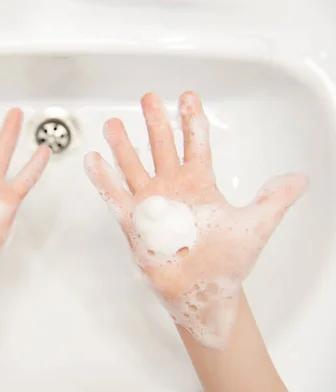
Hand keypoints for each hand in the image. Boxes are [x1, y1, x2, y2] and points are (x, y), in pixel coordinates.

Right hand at [84, 91, 306, 347]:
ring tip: (114, 124)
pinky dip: (104, 180)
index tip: (187, 96)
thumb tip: (299, 179)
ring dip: (124, 146)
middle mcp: (172, 189)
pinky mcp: (134, 223)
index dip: (192, 120)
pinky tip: (95, 160)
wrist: (204, 291)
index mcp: (200, 184)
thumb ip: (273, 200)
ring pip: (134, 167)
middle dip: (155, 122)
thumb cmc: (227, 262)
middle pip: (161, 147)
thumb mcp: (255, 226)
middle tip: (148, 98)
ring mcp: (151, 204)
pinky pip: (116, 197)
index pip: (195, 144)